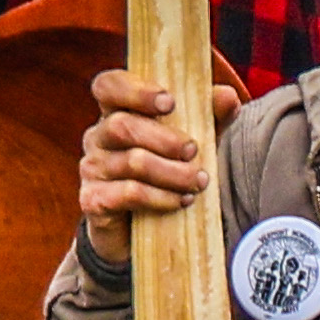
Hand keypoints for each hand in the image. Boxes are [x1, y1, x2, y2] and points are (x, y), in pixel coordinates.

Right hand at [70, 63, 230, 262]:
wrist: (143, 233)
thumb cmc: (167, 173)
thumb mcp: (193, 141)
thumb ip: (210, 116)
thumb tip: (228, 96)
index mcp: (116, 112)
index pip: (108, 86)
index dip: (135, 90)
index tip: (169, 102)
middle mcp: (98, 137)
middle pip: (123, 126)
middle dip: (165, 139)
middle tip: (194, 151)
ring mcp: (92, 169)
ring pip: (132, 162)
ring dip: (172, 173)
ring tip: (199, 182)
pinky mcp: (93, 201)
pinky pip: (128, 193)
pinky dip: (161, 197)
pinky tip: (181, 201)